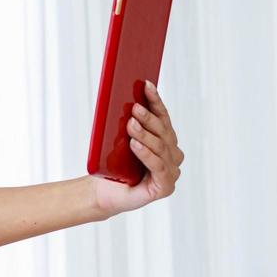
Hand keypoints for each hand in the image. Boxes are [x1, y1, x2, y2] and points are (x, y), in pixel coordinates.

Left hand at [90, 79, 183, 216]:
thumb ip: (131, 122)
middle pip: (163, 131)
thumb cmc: (113, 165)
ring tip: (130, 124)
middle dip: (149, 118)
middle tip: (134, 107)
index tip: (146, 84)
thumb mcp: (121, 139)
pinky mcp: (165, 187)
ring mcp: (171, 172)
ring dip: (145, 134)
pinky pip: (158, 166)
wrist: (104, 192)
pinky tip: (135, 144)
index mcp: (166, 141)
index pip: (163, 117)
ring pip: (161, 147)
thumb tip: (130, 99)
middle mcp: (172, 156)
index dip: (155, 101)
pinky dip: (146, 154)